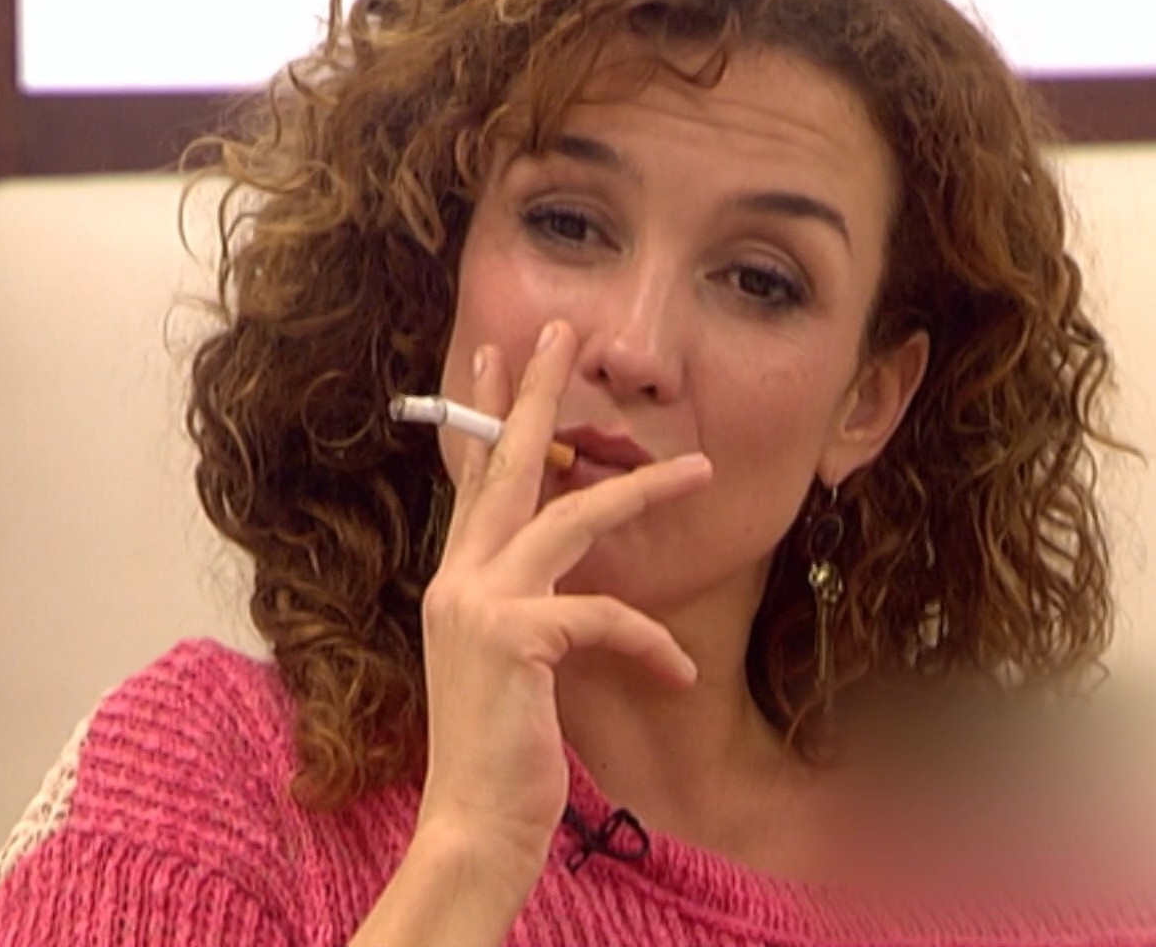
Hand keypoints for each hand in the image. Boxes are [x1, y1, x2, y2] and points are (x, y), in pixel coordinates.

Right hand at [415, 320, 710, 881]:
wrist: (474, 823)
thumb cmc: (501, 752)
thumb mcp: (512, 666)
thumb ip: (529, 612)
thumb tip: (568, 586)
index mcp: (454, 582)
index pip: (468, 480)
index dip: (481, 415)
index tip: (493, 354)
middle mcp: (456, 580)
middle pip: (502, 466)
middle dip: (535, 394)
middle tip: (563, 332)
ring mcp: (478, 603)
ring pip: (571, 519)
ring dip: (642, 492)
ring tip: (700, 469)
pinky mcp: (513, 636)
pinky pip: (604, 613)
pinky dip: (648, 640)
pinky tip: (676, 671)